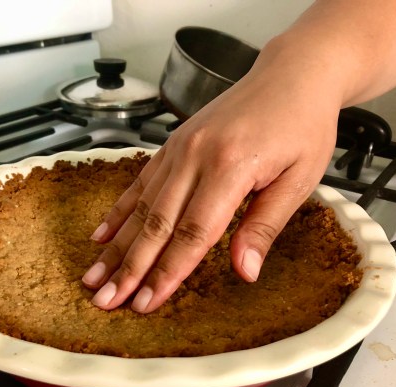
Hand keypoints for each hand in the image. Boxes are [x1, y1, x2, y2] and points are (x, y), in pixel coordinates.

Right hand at [81, 68, 340, 312]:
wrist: (292, 74)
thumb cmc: (302, 126)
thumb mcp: (299, 179)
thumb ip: (265, 225)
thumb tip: (244, 272)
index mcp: (230, 167)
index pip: (192, 234)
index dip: (167, 273)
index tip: (146, 303)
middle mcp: (196, 156)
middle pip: (156, 224)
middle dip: (129, 268)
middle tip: (105, 300)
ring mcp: (180, 148)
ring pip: (141, 206)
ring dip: (116, 246)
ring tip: (93, 276)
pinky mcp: (174, 143)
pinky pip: (140, 181)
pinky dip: (119, 210)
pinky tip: (102, 234)